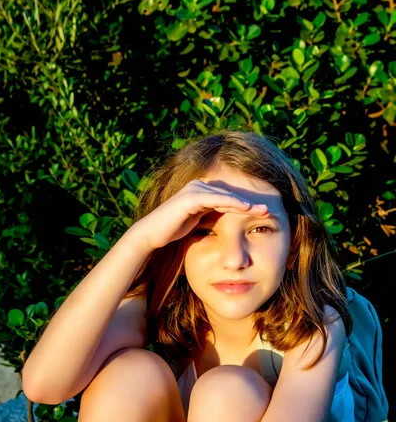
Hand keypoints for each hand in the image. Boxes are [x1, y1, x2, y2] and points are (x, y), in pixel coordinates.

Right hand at [130, 179, 269, 251]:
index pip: (230, 198)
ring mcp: (194, 189)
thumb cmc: (173, 231)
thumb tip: (229, 225)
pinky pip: (216, 199)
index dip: (247, 205)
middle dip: (251, 202)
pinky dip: (232, 203)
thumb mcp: (199, 223)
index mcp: (202, 192)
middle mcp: (199, 186)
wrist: (152, 235)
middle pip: (231, 194)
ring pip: (226, 195)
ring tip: (262, 210)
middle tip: (269, 210)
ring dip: (245, 202)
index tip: (264, 214)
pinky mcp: (191, 196)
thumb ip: (212, 218)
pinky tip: (246, 208)